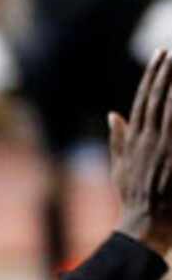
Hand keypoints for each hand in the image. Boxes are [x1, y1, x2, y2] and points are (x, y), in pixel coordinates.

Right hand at [113, 50, 171, 255]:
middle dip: (165, 72)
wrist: (145, 224)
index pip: (144, 99)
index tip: (161, 55)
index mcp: (135, 139)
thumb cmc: (134, 198)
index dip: (153, 75)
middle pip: (158, 98)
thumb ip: (118, 138)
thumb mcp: (120, 167)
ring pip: (170, 109)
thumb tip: (113, 114)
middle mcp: (148, 139)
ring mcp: (163, 148)